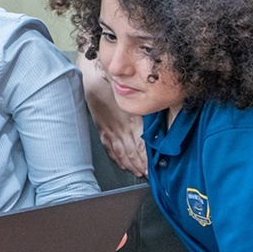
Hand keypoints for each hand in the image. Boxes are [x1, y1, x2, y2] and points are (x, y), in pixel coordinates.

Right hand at [80, 55, 146, 176]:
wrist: (91, 76)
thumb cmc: (113, 80)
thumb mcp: (134, 92)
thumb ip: (145, 105)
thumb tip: (161, 111)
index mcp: (131, 119)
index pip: (141, 145)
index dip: (147, 159)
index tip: (153, 168)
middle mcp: (120, 127)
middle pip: (132, 152)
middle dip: (140, 165)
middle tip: (148, 175)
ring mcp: (109, 129)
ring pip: (121, 152)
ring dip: (130, 163)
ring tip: (138, 172)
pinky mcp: (101, 128)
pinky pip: (109, 147)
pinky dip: (116, 157)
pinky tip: (122, 163)